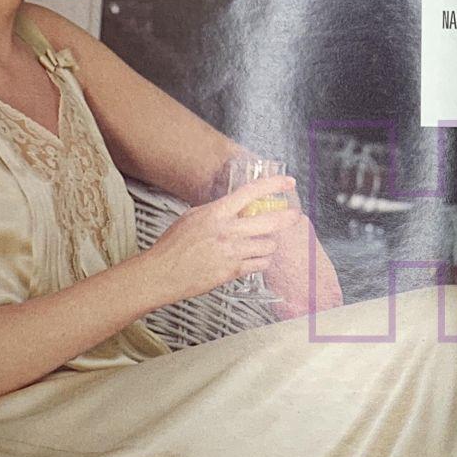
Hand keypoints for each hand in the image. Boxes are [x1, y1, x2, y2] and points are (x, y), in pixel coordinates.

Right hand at [135, 176, 305, 304]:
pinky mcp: (232, 271)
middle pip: (270, 221)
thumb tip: (237, 208)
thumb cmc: (173, 246)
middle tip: (294, 216)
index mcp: (216, 212)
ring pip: (268, 245)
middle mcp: (227, 230)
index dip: (274, 185)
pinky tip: (255, 259)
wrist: (162, 273)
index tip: (288, 183)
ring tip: (262, 244)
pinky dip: (261, 261)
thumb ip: (218, 212)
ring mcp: (231, 251)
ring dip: (269, 244)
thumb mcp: (193, 217)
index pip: (251, 192)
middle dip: (288, 217)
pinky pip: (260, 264)